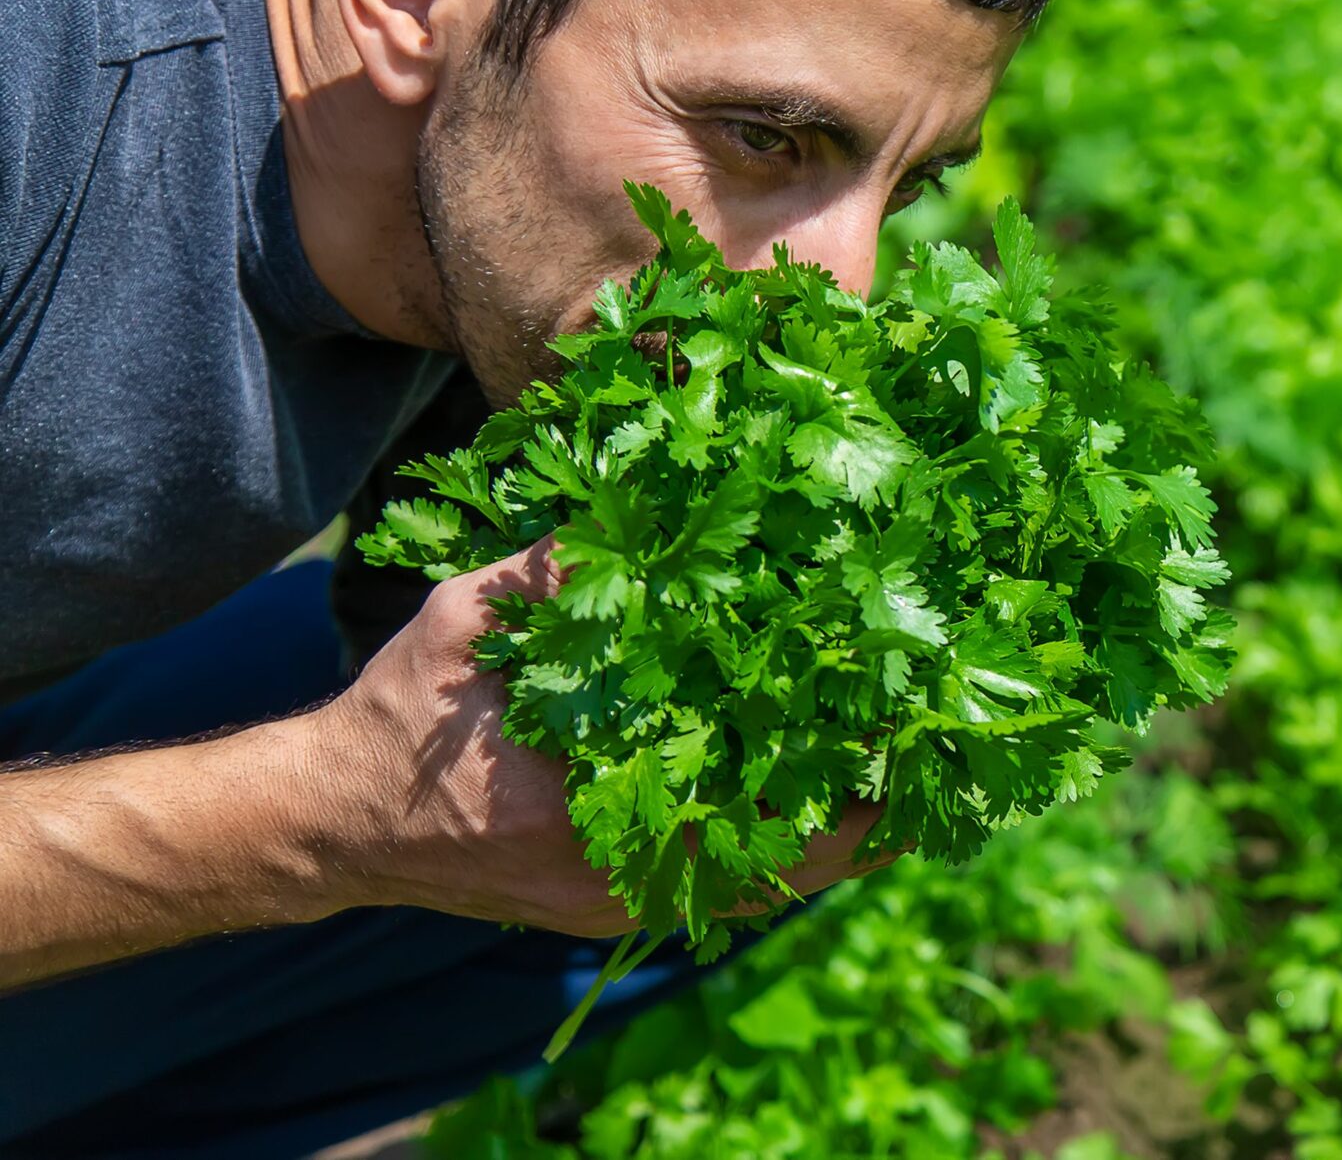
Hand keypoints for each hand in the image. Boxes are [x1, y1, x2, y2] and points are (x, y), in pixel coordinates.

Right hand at [295, 539, 896, 935]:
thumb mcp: (473, 619)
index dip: (839, 779)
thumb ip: (565, 567)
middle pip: (786, 866)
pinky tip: (837, 800)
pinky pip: (729, 888)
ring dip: (841, 836)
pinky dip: (788, 848)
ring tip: (923, 777)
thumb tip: (651, 497)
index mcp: (592, 812)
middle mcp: (623, 877)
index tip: (906, 728)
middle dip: (871, 814)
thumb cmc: (406, 716)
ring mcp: (626, 903)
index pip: (751, 807)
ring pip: (767, 886)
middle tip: (949, 755)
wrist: (332, 820)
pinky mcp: (622, 904)